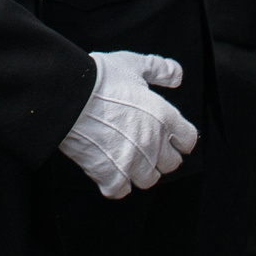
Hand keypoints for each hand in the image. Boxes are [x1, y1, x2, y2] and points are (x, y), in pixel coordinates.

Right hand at [60, 52, 200, 198]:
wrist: (67, 94)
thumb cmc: (100, 78)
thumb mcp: (133, 64)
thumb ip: (160, 70)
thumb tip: (177, 76)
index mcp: (164, 117)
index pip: (188, 141)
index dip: (179, 139)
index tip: (168, 137)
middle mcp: (153, 143)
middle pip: (171, 164)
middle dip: (161, 157)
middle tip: (144, 146)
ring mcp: (132, 162)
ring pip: (148, 180)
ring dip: (140, 172)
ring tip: (126, 158)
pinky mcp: (110, 175)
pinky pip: (121, 190)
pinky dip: (115, 184)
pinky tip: (109, 170)